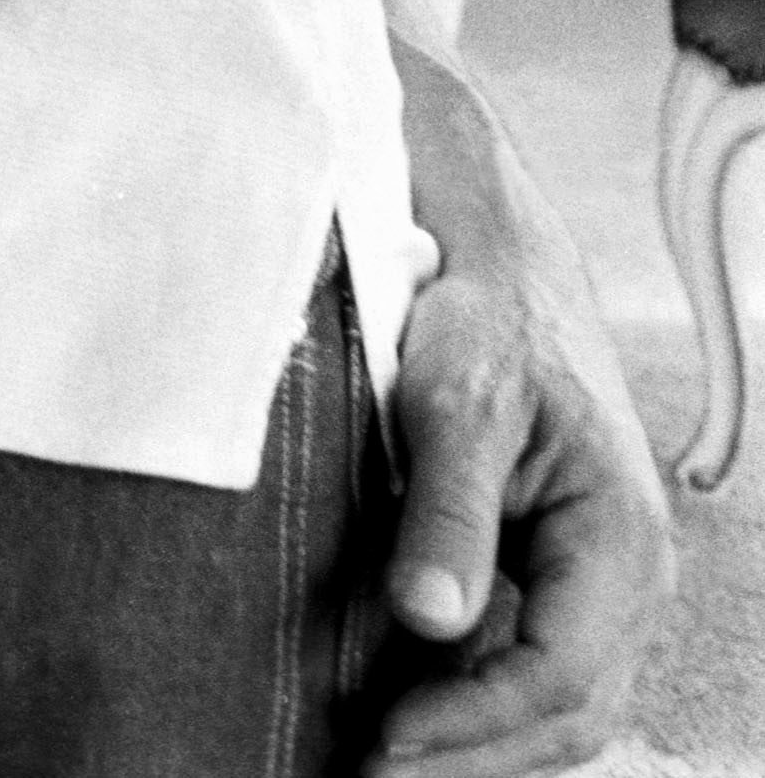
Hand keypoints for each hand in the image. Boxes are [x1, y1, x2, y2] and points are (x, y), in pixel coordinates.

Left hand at [371, 216, 670, 773]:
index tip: (382, 740)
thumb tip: (427, 619)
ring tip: (373, 765)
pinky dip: (470, 705)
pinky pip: (526, 672)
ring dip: (470, 744)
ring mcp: (596, 590)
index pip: (559, 677)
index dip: (472, 722)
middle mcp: (625, 581)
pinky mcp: (555, 584)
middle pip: (564, 716)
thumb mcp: (456, 401)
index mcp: (620, 540)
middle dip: (470, 759)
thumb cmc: (487, 321)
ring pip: (549, 708)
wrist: (501, 271)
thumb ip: (449, 510)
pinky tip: (398, 712)